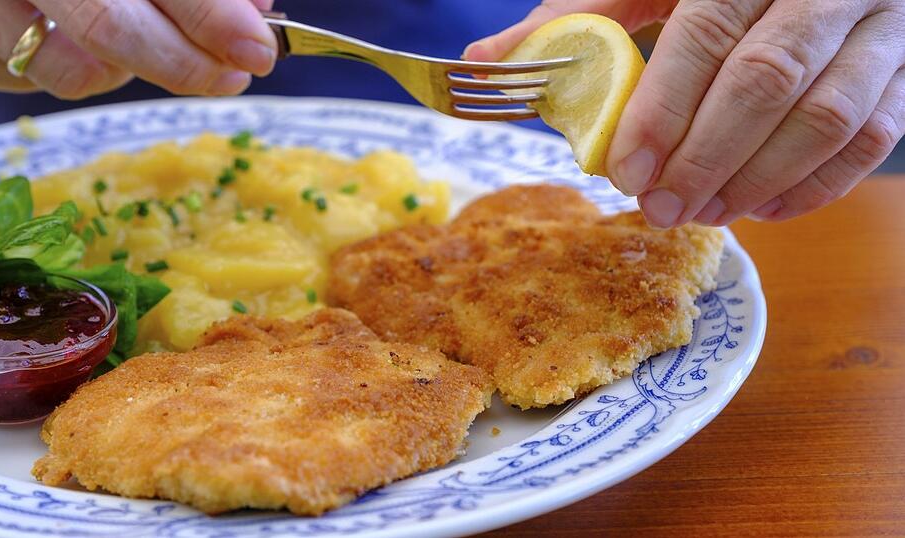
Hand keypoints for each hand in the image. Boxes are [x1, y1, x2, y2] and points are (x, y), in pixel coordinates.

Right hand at [0, 0, 276, 98]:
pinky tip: (79, 42)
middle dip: (186, 63)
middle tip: (231, 77)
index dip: (213, 14)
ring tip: (150, 46)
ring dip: (130, 70)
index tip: (258, 47)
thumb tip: (255, 9)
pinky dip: (80, 71)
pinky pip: (37, 80)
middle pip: (112, 26)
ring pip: (76, 70)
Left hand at [466, 0, 904, 226]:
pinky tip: (763, 210)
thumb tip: (485, 62)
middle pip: (768, 82)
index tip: (626, 173)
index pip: (704, 36)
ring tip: (704, 214)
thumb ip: (575, 18)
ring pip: (830, 115)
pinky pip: (876, 135)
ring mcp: (879, 24)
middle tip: (660, 210)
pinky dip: (819, 185)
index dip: (663, 113)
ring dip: (759, 181)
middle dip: (705, 159)